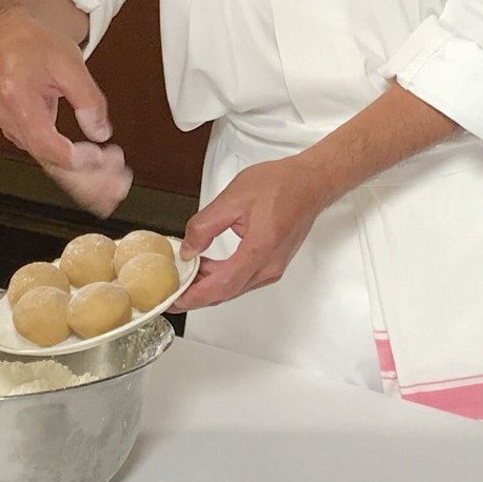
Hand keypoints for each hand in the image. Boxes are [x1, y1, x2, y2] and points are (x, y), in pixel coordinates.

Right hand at [0, 7, 131, 216]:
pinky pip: (51, 158)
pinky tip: (99, 179)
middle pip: (51, 163)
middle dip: (88, 180)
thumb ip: (87, 99)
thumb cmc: (38, 44)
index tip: (102, 156)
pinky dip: (76, 171)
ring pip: (53, 166)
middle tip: (119, 185)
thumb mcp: (70, 62)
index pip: (46, 143)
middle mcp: (12, 121)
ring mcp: (17, 130)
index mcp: (18, 100)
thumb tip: (100, 132)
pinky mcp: (26, 133)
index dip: (75, 158)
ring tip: (117, 186)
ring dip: (86, 180)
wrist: (15, 35)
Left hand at [171, 157, 324, 311]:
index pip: (223, 285)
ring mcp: (274, 267)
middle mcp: (270, 265)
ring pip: (235, 287)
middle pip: (228, 291)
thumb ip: (206, 225)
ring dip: (209, 285)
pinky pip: (244, 279)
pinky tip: (207, 267)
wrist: (309, 182)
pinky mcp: (274, 263)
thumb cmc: (280, 184)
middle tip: (173, 290)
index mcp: (261, 248)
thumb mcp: (234, 197)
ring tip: (185, 276)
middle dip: (197, 294)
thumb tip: (187, 249)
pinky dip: (222, 278)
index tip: (176, 299)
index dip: (196, 296)